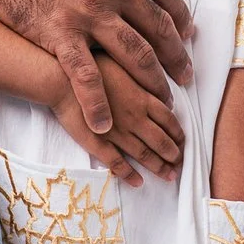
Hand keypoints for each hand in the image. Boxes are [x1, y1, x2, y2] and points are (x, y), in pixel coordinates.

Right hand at [0, 0, 193, 138]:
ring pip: (134, 55)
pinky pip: (84, 75)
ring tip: (162, 100)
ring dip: (152, 80)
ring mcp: (87, 14)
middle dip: (177, 55)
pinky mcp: (58, 34)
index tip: (188, 33)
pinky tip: (105, 124)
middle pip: (157, 28)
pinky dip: (97, 102)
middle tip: (186, 76)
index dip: (180, 15)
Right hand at [51, 57, 185, 184]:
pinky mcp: (99, 143)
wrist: (60, 79)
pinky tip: (138, 182)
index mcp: (142, 97)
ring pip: (144, 153)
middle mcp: (135, 117)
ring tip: (169, 175)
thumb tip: (156, 84)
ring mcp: (118, 132)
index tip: (183, 141)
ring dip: (159, 166)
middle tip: (180, 163)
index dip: (178, 133)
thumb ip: (140, 75)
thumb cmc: (88, 65)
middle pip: (161, 139)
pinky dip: (129, 174)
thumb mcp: (122, 61)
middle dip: (173, 153)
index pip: (169, 120)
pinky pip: (118, 163)